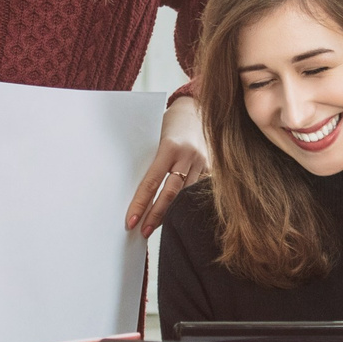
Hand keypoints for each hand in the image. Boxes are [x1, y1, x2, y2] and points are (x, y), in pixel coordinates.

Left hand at [126, 97, 208, 233]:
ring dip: (171, 213)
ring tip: (156, 227)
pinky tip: (178, 216)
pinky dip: (186, 204)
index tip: (131, 221)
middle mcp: (188, 156)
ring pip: (185, 196)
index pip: (151, 182)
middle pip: (170, 194)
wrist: (195, 109)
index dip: (140, 204)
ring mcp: (202, 162)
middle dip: (155, 215)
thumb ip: (150, 160)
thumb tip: (133, 190)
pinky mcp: (212, 168)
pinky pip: (198, 192)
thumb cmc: (168, 123)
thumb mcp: (156, 136)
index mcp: (170, 147)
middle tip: (143, 232)